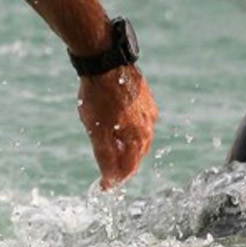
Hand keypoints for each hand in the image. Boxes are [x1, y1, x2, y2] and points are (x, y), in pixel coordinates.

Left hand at [77, 66, 157, 188]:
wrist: (105, 60)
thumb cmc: (99, 96)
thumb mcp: (97, 130)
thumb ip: (105, 156)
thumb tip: (110, 180)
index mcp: (138, 136)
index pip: (129, 167)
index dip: (116, 179)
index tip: (104, 186)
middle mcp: (149, 125)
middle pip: (137, 154)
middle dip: (124, 165)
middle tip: (110, 172)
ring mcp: (148, 109)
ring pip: (141, 137)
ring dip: (128, 148)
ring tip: (115, 152)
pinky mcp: (145, 96)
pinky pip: (141, 121)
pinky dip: (131, 132)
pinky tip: (121, 128)